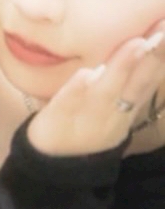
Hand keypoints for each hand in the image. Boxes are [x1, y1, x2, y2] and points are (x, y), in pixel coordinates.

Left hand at [27, 25, 164, 157]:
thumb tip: (145, 42)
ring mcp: (87, 118)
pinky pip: (69, 104)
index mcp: (127, 108)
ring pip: (107, 92)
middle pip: (136, 85)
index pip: (149, 79)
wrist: (54, 166)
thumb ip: (129, 79)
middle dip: (153, 58)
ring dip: (122, 68)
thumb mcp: (114, 106)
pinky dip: (77, 90)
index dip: (164, 57)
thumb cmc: (87, 124)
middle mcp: (113, 114)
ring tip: (137, 44)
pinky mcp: (58, 121)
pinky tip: (87, 74)